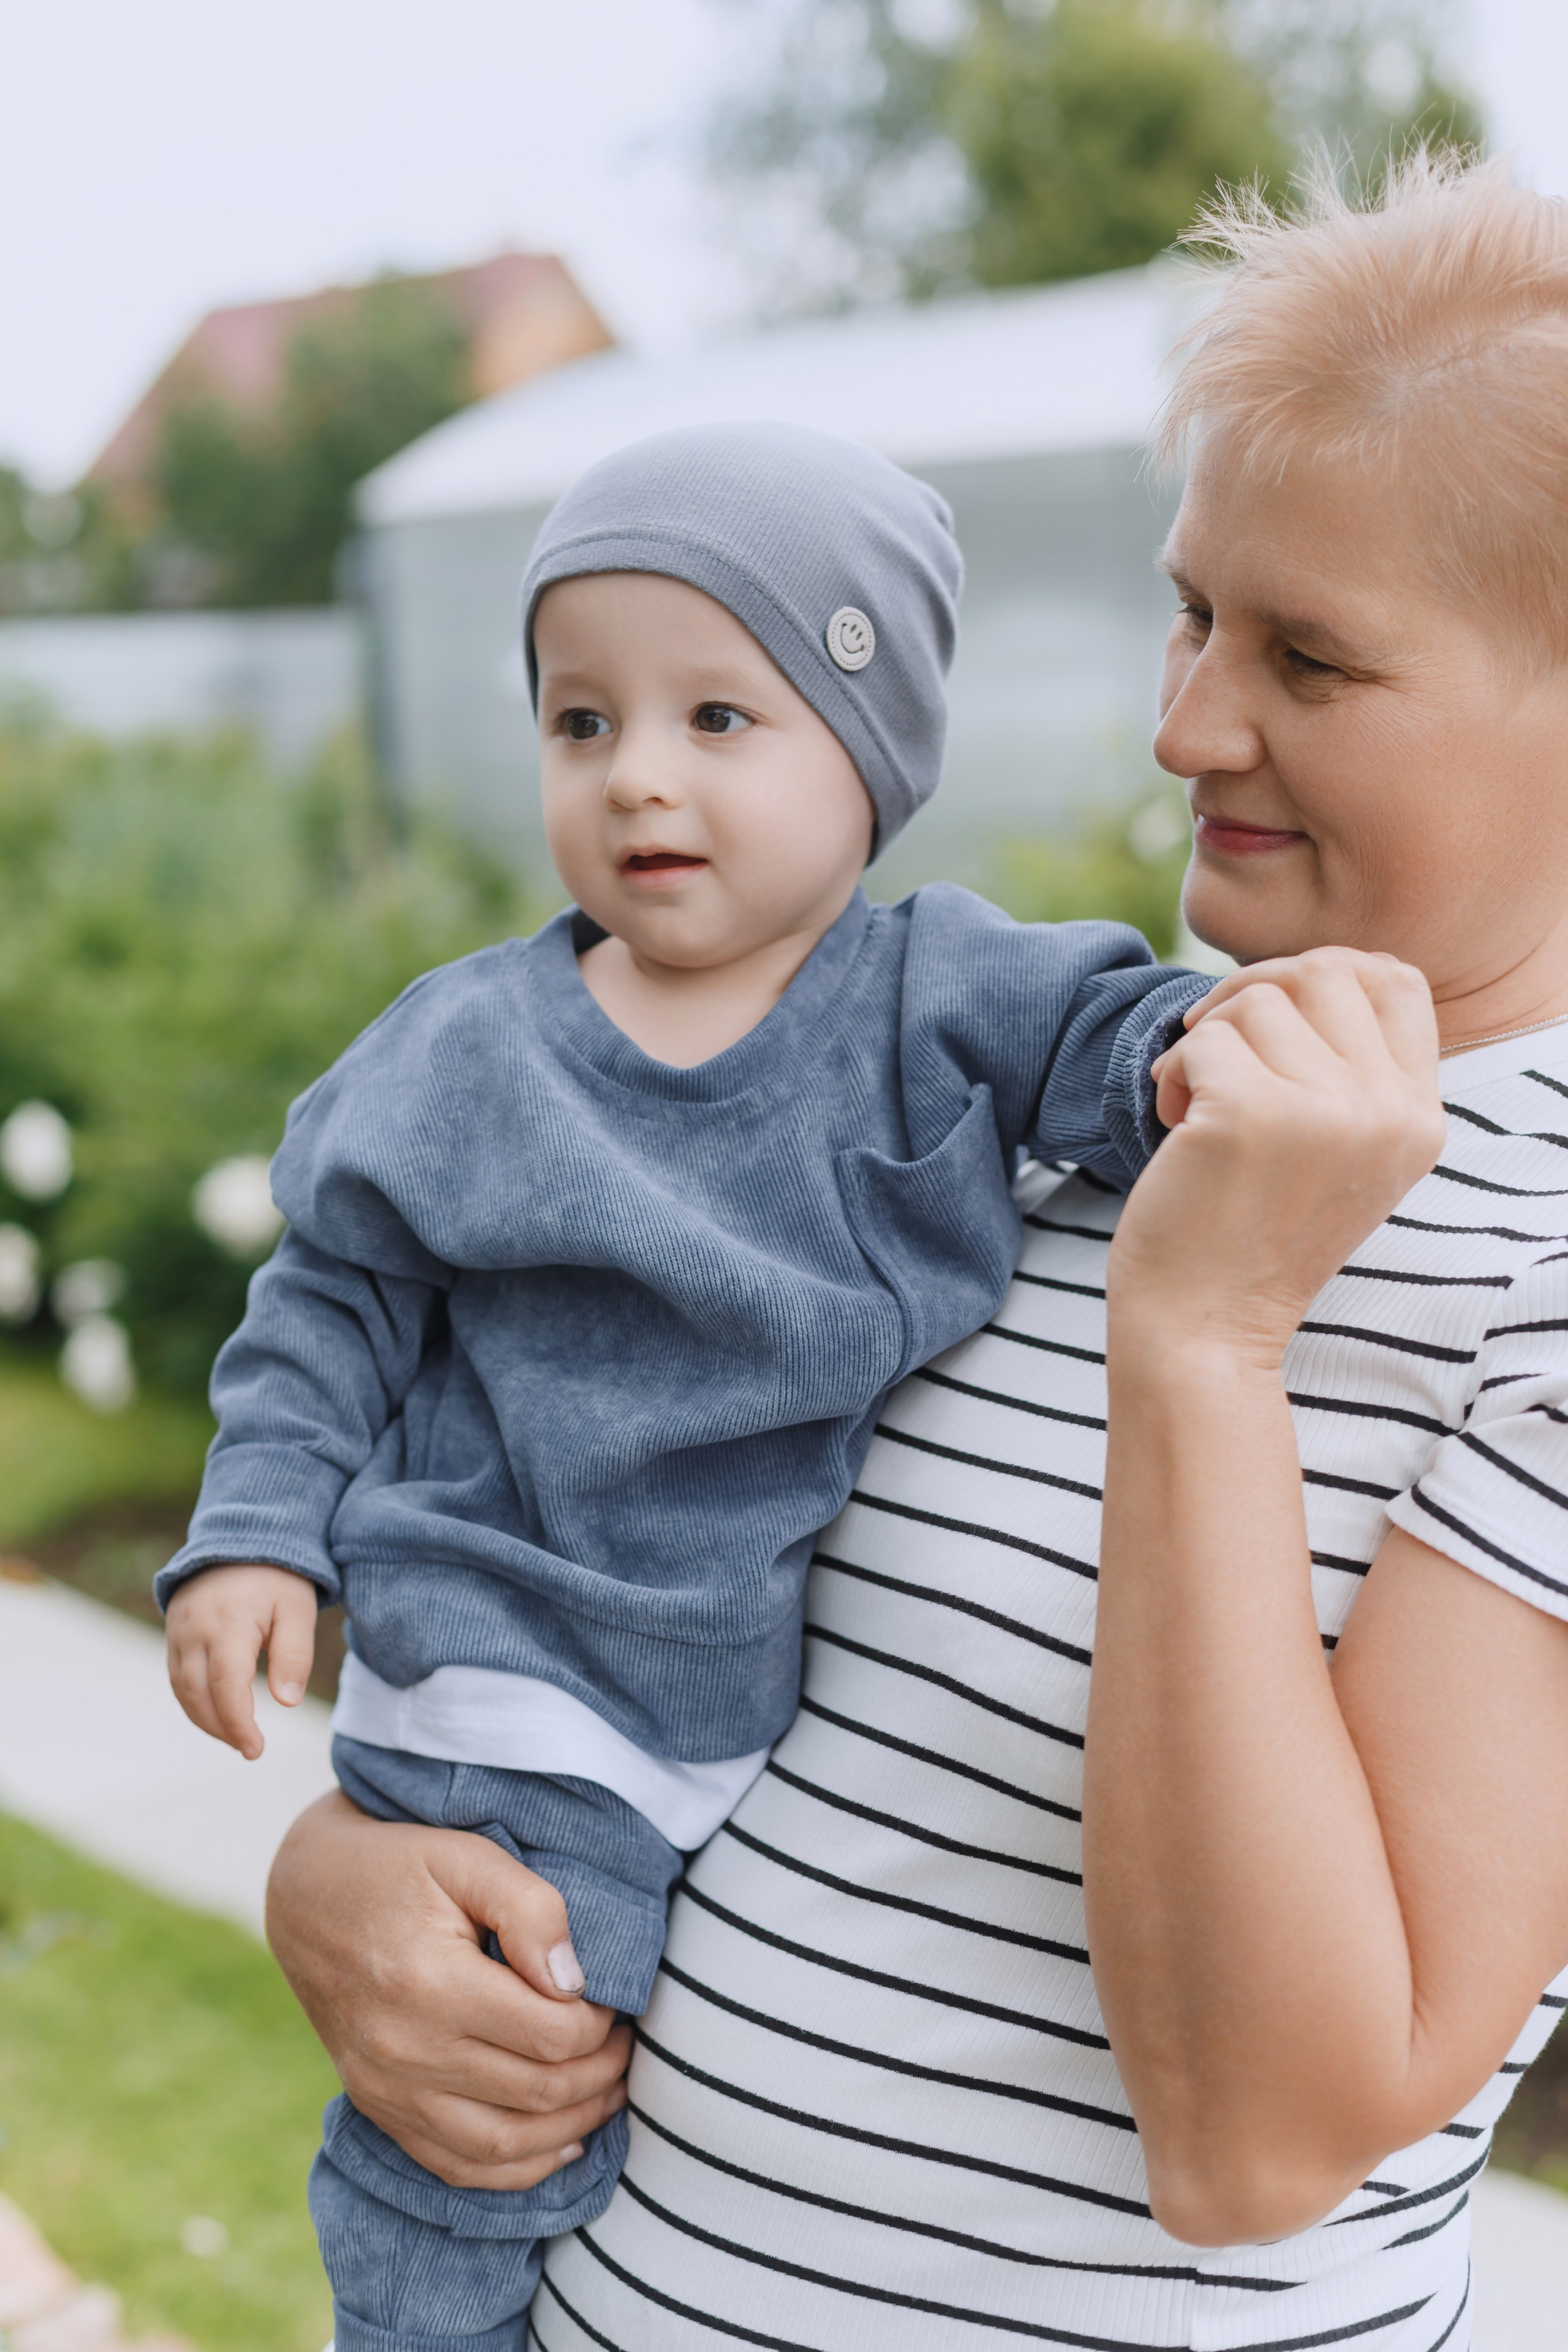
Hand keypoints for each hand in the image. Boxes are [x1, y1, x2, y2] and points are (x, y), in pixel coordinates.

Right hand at [166, 1562, 318, 1758]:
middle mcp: (194, 1630)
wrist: (242, 1541)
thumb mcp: (297, 1611)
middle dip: (222, 1728)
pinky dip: (194, 1701)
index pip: (226, 1686)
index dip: (237, 1723)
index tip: (255, 1749)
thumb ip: (294, 1656)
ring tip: (237, 1737)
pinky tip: (217, 1714)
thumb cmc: (277, 1579)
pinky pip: (176, 1676)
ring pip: (182, 1689)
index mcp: (227, 1623)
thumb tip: (287, 1703)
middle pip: (198, 1693)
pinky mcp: (173, 1634)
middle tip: (250, 1749)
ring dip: (206, 1720)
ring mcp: (178, 1632)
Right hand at [266, 1794, 631, 2190]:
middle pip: (534, 2092)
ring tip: (610, 2091)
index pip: (548, 2034)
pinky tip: (560, 2143)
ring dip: (571, 2125)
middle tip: (628, 2043)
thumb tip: (573, 1983)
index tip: (615, 2001)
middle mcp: (404, 2050)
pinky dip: (516, 2168)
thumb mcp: (466, 1856)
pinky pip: (457, 2167)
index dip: (600, 2024)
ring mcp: (387, 2090)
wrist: (307, 1898)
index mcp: (430, 1983)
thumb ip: (530, 1909)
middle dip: (599, 2073)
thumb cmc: (398, 1866)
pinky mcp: (379, 2109)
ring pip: (502, 2144)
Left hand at [1112, 947, 1444, 1367]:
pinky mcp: (1251, 1113)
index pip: (1397, 980)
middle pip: (1326, 970)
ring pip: (1258, 1000)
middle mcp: (1387, 1111)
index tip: (1273, 1017)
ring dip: (1206, 1043)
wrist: (1205, 1330)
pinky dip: (1172, 1073)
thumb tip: (1304, 973)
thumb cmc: (1250, 1233)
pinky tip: (1175, 1128)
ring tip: (1196, 1110)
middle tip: (1215, 1048)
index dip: (1325, 975)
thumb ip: (1348, 1071)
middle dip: (1254, 992)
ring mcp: (1325, 1111)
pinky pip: (1202, 1039)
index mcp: (1419, 1118)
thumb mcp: (1337, 1151)